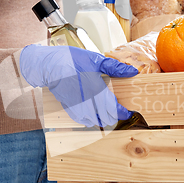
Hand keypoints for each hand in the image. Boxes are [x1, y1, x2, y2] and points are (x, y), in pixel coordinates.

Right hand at [19, 45, 138, 126]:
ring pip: (96, 122)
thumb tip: (132, 71)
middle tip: (117, 108)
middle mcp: (88, 103)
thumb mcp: (96, 60)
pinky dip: (91, 118)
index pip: (115, 110)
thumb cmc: (73, 60)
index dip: (123, 113)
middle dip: (114, 115)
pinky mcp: (70, 109)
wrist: (50, 66)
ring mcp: (78, 108)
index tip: (128, 112)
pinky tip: (92, 109)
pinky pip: (84, 121)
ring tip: (105, 109)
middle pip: (107, 119)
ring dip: (103, 118)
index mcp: (97, 91)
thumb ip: (115, 68)